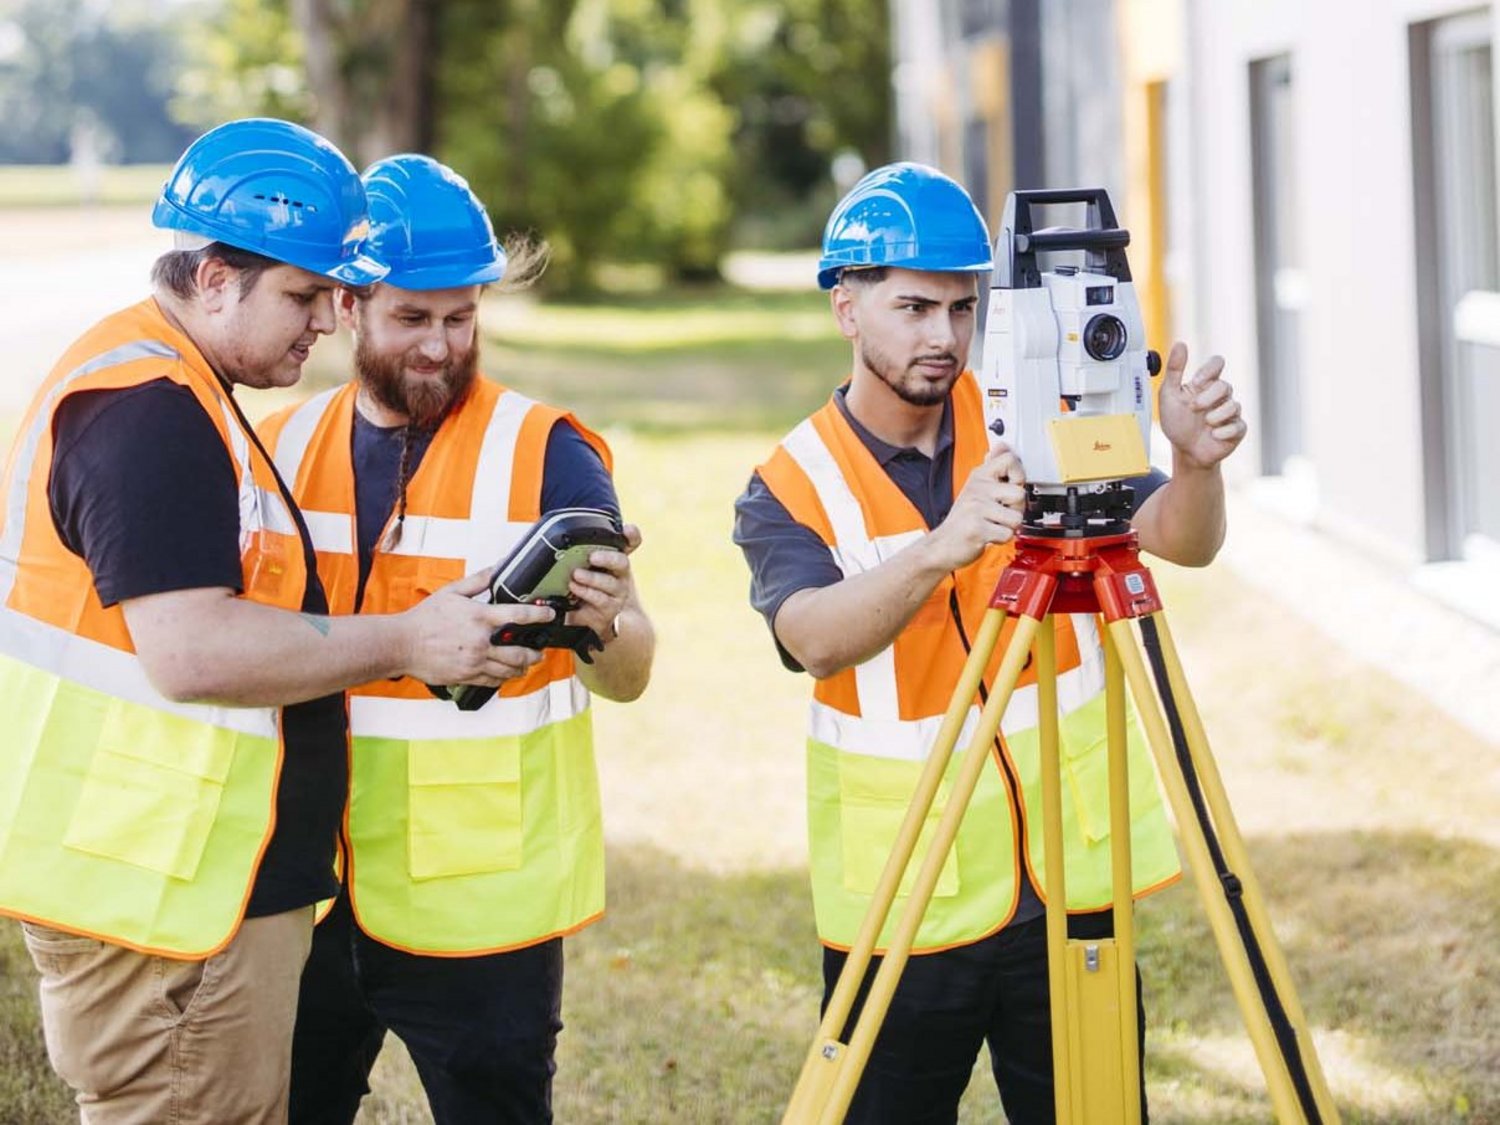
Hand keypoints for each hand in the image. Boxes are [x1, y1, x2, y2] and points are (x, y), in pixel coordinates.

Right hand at [398, 569, 553, 685]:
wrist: (401, 644)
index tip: (549, 615)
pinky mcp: (466, 676)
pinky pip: (492, 681)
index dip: (540, 615)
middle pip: (519, 651)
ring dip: (522, 667)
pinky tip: (506, 674)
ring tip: (527, 663)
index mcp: (479, 617)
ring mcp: (474, 661)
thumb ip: (478, 581)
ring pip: (509, 670)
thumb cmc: (424, 618)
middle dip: (535, 652)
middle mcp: (480, 642)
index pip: (519, 616)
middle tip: (540, 651)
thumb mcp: (451, 592)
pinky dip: (503, 678)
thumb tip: (497, 568)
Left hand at [565, 523, 640, 642]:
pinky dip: (587, 593)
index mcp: (614, 560)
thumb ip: (567, 553)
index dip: (631, 535)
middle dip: (608, 558)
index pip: (630, 543)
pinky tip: (574, 589)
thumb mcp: (578, 570)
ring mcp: (617, 594)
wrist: (595, 622)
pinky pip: (601, 600)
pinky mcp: (611, 610)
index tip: (626, 529)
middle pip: (622, 562)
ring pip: (610, 584)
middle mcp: (620, 575)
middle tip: (592, 557)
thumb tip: (537, 530)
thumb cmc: (585, 589)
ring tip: (576, 575)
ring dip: (592, 579)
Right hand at [925, 443, 1025, 570]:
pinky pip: (1007, 534)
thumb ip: (992, 468)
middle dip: (1016, 509)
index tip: (1011, 484)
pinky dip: (1001, 539)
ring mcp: (976, 508)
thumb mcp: (975, 488)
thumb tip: (1002, 445)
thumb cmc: (962, 520)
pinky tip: (988, 535)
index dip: (1019, 474)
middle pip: (1019, 493)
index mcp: (979, 476)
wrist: (941, 545)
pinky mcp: (977, 529)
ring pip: (1016, 517)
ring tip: (993, 525)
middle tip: (1000, 513)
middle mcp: (977, 489)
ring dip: (1008, 526)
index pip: (1009, 459)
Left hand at [1157, 342, 1245, 470]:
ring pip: (1233, 405)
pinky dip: (1224, 431)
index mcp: (1205, 384)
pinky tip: (1213, 435)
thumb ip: (1174, 370)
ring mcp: (1230, 412)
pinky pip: (1238, 426)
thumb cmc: (1177, 422)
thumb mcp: (1169, 395)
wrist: (1185, 451)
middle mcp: (1220, 395)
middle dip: (1208, 398)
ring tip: (1205, 423)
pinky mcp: (1237, 429)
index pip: (1217, 363)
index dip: (1209, 370)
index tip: (1196, 382)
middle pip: (1225, 385)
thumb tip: (1180, 344)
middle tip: (1193, 408)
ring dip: (1215, 415)